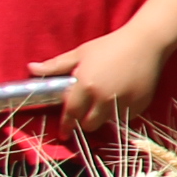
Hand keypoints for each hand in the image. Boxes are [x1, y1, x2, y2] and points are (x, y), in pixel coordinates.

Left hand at [32, 28, 165, 129]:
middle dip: (85, 122)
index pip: (71, 113)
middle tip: (85, 114)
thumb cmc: (110, 46)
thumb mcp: (81, 53)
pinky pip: (125, 117)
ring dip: (102, 117)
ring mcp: (123, 102)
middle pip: (89, 124)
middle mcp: (103, 97)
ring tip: (103, 106)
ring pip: (108, 122)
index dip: (66, 126)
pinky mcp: (140, 104)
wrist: (146, 42)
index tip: (63, 134)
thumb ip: (55, 65)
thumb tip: (30, 69)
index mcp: (86, 85)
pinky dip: (120, 113)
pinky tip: (120, 99)